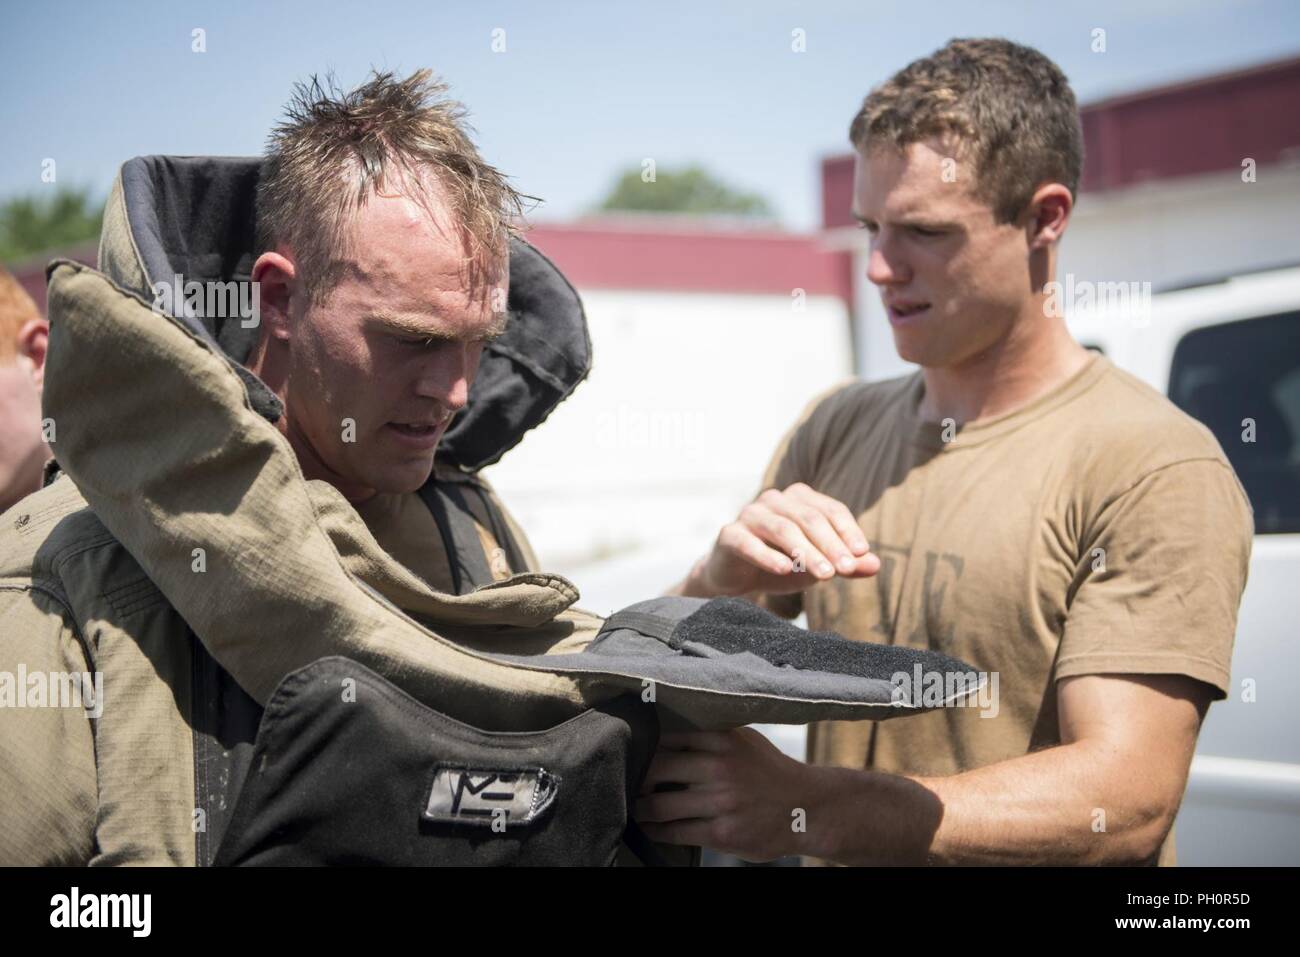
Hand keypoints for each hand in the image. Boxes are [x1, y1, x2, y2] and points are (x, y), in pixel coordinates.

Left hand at [634, 729, 813, 861]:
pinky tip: (650, 827)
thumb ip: (711, 734)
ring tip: (634, 806)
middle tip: (627, 779)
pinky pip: (676, 831)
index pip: (667, 735)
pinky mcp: (722, 833)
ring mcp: (721, 802)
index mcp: (723, 740)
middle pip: (656, 768)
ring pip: (660, 804)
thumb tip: (666, 728)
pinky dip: (656, 830)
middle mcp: (720, 768)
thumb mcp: (745, 740)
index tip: (631, 749)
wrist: (806, 808)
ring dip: (640, 808)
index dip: (645, 743)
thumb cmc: (769, 771)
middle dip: (636, 777)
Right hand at [687, 483, 879, 595]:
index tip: (861, 554)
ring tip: (825, 575)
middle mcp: (774, 499)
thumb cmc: (782, 564)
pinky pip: (749, 543)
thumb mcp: (818, 565)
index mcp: (799, 499)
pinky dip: (768, 556)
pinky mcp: (729, 534)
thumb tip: (876, 564)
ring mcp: (750, 514)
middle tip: (846, 569)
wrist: (737, 578)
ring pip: (783, 529)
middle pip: (809, 519)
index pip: (830, 509)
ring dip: (806, 552)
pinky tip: (784, 569)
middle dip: (831, 545)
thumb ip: (846, 564)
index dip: (848, 530)